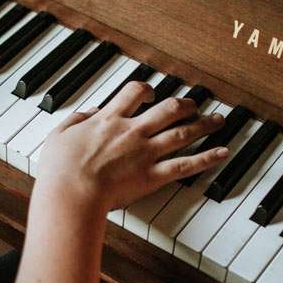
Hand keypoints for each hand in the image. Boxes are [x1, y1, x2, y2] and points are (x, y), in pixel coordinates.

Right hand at [34, 81, 228, 214]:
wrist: (71, 192)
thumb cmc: (60, 168)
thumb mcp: (59, 135)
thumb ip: (77, 120)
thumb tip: (90, 112)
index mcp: (109, 120)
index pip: (133, 93)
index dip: (146, 89)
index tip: (150, 94)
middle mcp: (132, 131)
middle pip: (167, 109)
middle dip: (184, 104)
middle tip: (193, 104)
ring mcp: (145, 153)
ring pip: (182, 132)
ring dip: (203, 124)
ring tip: (217, 120)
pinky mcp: (153, 176)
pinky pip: (186, 165)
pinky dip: (207, 158)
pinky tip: (222, 152)